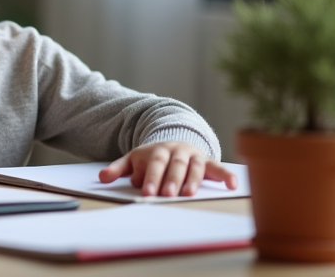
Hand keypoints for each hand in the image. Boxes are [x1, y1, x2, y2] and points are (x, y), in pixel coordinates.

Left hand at [99, 142, 237, 196]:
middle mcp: (176, 151)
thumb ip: (118, 168)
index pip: (153, 164)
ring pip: (194, 167)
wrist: (173, 139)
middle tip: (167, 195)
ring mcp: (193, 155)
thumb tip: (101, 177)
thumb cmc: (152, 157)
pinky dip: (226, 175)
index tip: (147, 192)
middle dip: (170, 180)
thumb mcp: (133, 159)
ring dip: (193, 180)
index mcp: (156, 151)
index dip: (150, 177)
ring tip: (189, 194)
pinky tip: (232, 185)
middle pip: (174, 165)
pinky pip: (218, 167)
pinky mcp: (208, 161)